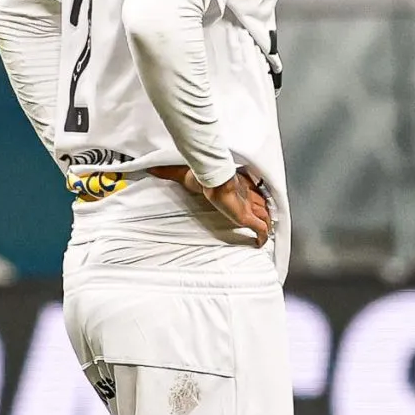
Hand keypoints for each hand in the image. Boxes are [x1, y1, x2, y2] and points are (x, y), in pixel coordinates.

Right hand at [155, 165, 273, 243]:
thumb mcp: (185, 173)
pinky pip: (261, 229)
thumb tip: (149, 169)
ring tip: (263, 233)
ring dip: (265, 224)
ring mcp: (248, 205)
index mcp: (236, 182)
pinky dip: (262, 237)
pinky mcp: (247, 217)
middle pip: (261, 203)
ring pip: (265, 216)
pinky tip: (259, 244)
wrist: (214, 177)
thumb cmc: (204, 174)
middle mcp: (246, 194)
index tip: (250, 203)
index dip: (252, 197)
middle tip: (263, 219)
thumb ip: (168, 172)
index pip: (249, 189)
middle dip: (263, 211)